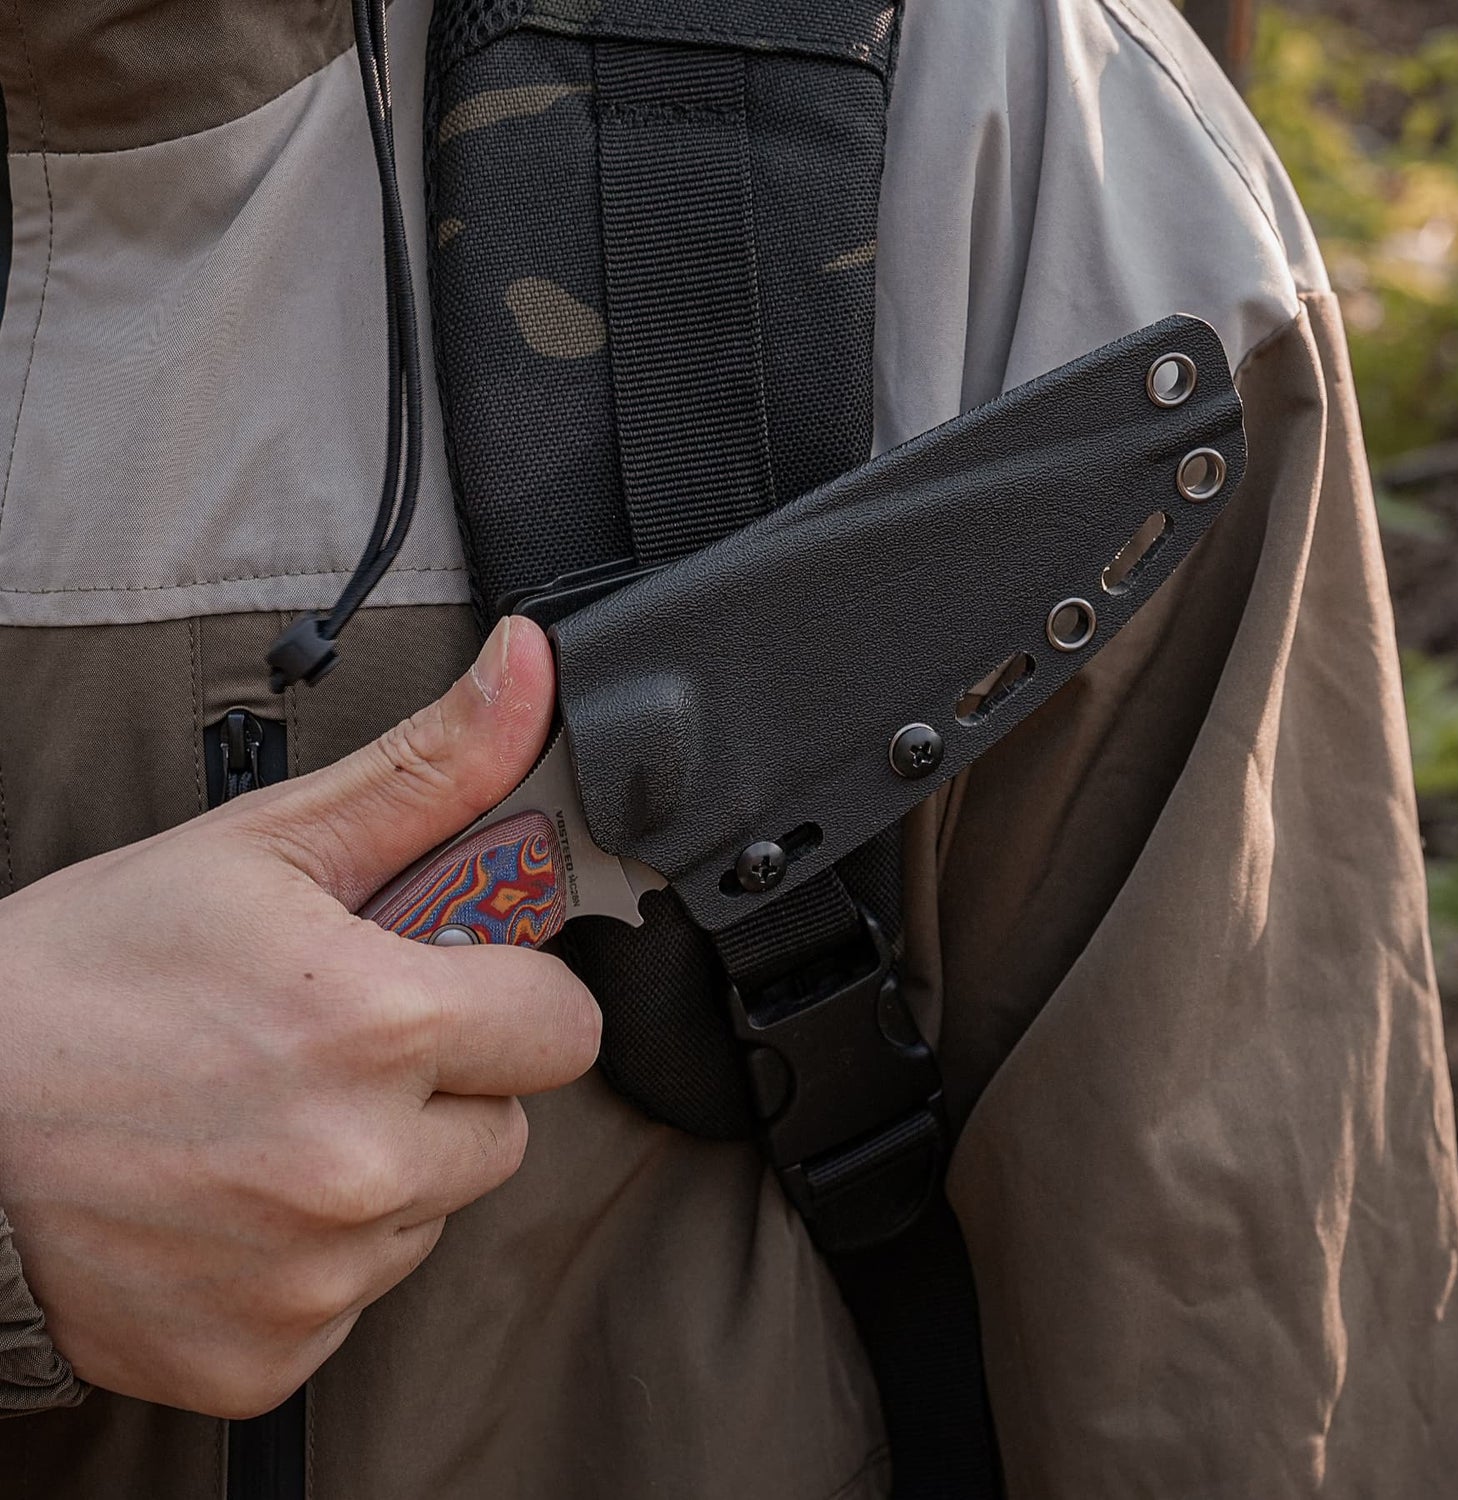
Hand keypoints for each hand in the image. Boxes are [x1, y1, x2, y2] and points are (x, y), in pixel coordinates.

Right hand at [0, 617, 598, 1416]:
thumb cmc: (94, 968)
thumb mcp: (269, 845)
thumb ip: (431, 767)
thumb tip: (534, 668)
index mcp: (380, 1024)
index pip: (566, 1027)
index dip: (510, 994)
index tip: (443, 982)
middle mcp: (360, 1166)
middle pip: (510, 1125)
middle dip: (451, 1082)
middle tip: (337, 1046)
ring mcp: (312, 1275)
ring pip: (437, 1209)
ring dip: (385, 1166)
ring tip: (271, 1117)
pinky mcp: (263, 1358)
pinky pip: (358, 1294)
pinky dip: (316, 1253)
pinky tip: (234, 1199)